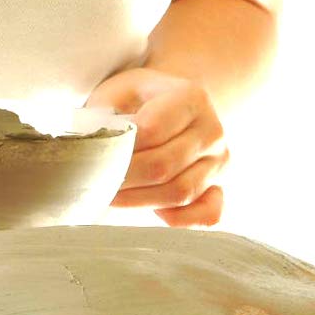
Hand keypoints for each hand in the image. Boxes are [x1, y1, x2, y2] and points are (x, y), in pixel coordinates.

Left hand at [86, 68, 228, 227]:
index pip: (152, 130)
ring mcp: (218, 162)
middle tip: (96, 182)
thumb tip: (98, 156)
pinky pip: (208, 215)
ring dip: (139, 201)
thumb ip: (108, 119)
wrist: (165, 109)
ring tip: (112, 195)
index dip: (120, 148)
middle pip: (163, 165)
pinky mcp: (218, 188)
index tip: (95, 155)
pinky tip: (154, 212)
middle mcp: (212, 130)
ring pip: (179, 193)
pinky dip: (181, 220)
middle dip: (123, 178)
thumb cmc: (134, 104)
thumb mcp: (117, 95)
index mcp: (192, 97)